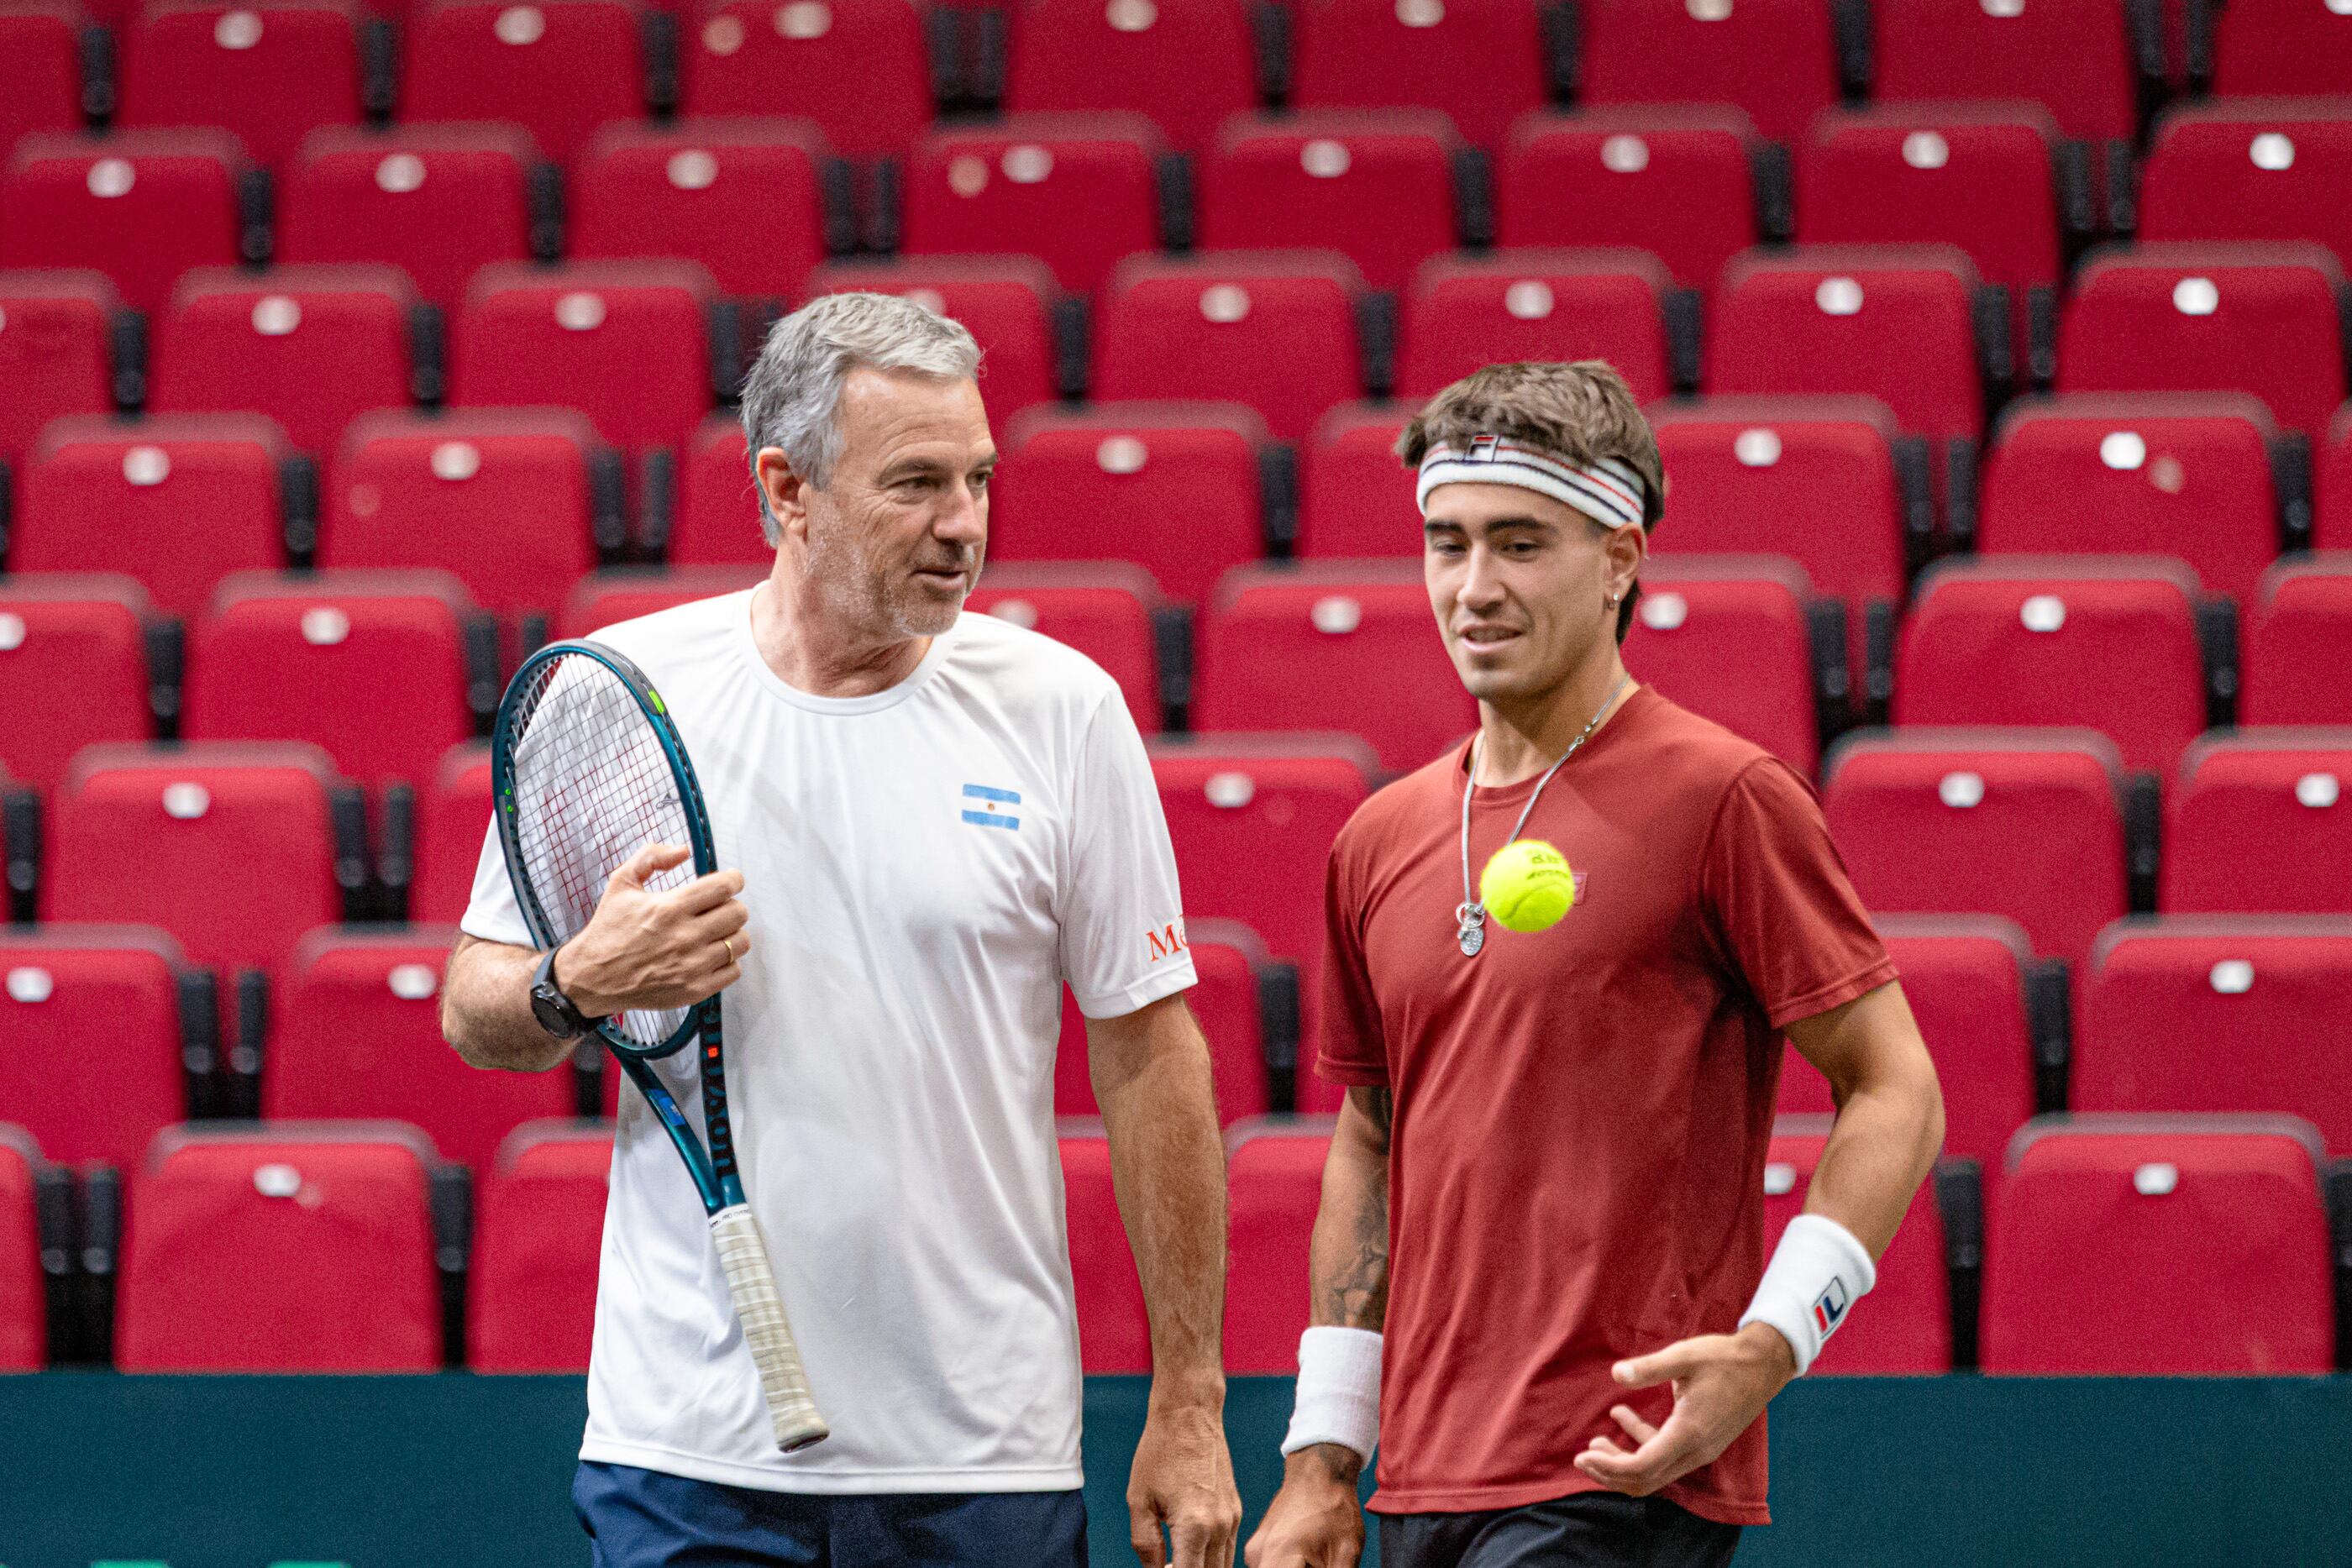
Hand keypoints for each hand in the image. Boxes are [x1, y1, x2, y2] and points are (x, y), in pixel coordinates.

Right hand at [551, 842, 749, 1017]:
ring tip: (715, 932)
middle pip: (738, 913)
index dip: (733, 879)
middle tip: (718, 908)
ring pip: (740, 942)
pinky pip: (733, 971)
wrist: (592, 977)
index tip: (730, 881)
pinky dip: (727, 962)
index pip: (724, 887)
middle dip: (731, 905)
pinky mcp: (694, 990)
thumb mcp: (621, 882)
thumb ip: (651, 856)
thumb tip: (683, 850)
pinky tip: (710, 955)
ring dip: (732, 934)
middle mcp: (684, 937)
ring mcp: (691, 966)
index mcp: (669, 908)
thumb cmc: (608, 930)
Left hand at [1127, 1396, 1240, 1567]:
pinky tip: (1192, 1555)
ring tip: (1178, 1563)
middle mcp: (1219, 1526)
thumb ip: (1145, 1544)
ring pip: (1223, 1567)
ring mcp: (1232, 1519)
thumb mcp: (1139, 1500)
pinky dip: (1213, 1561)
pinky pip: (1229, 1549)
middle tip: (1169, 1566)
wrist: (1190, 1414)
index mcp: (1194, 1526)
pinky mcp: (1236, 1510)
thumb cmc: (1161, 1451)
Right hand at [1243, 1445, 1363, 1567]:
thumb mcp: (1346, 1555)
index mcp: (1279, 1559)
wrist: (1318, 1473)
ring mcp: (1254, 1553)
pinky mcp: (1256, 1549)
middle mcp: (1258, 1558)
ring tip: (1316, 1561)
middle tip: (1321, 1564)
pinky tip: (1305, 1561)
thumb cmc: (1334, 1509)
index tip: (1321, 1567)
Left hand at [1571, 1322, 1795, 1498]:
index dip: (1610, 1467)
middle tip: (1581, 1457)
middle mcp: (1695, 1451)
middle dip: (1610, 1473)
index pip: (1642, 1467)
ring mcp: (1700, 1450)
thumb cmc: (1723, 1358)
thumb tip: (1616, 1373)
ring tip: (1596, 1441)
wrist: (1763, 1364)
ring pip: (1655, 1471)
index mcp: (1688, 1434)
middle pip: (1646, 1480)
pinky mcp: (1702, 1442)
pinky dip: (1642, 1443)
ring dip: (1624, 1461)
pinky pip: (1666, 1455)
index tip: (1583, 1455)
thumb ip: (1649, 1368)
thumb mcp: (1684, 1357)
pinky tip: (1622, 1416)